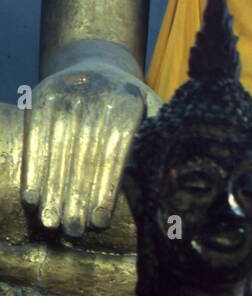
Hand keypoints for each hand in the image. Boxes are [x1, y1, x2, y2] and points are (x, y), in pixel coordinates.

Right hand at [22, 59, 158, 235]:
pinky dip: (33, 167)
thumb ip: (160, 143)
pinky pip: (36, 136)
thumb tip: (175, 180)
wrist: (97, 64)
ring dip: (53, 188)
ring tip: (52, 223)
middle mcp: (98, 93)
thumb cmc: (131, 105)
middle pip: (85, 153)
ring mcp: (68, 92)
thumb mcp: (152, 114)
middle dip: (78, 196)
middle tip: (73, 231)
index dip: (106, 187)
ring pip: (58, 148)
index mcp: (129, 99)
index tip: (100, 221)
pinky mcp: (43, 94)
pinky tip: (32, 197)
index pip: (116, 150)